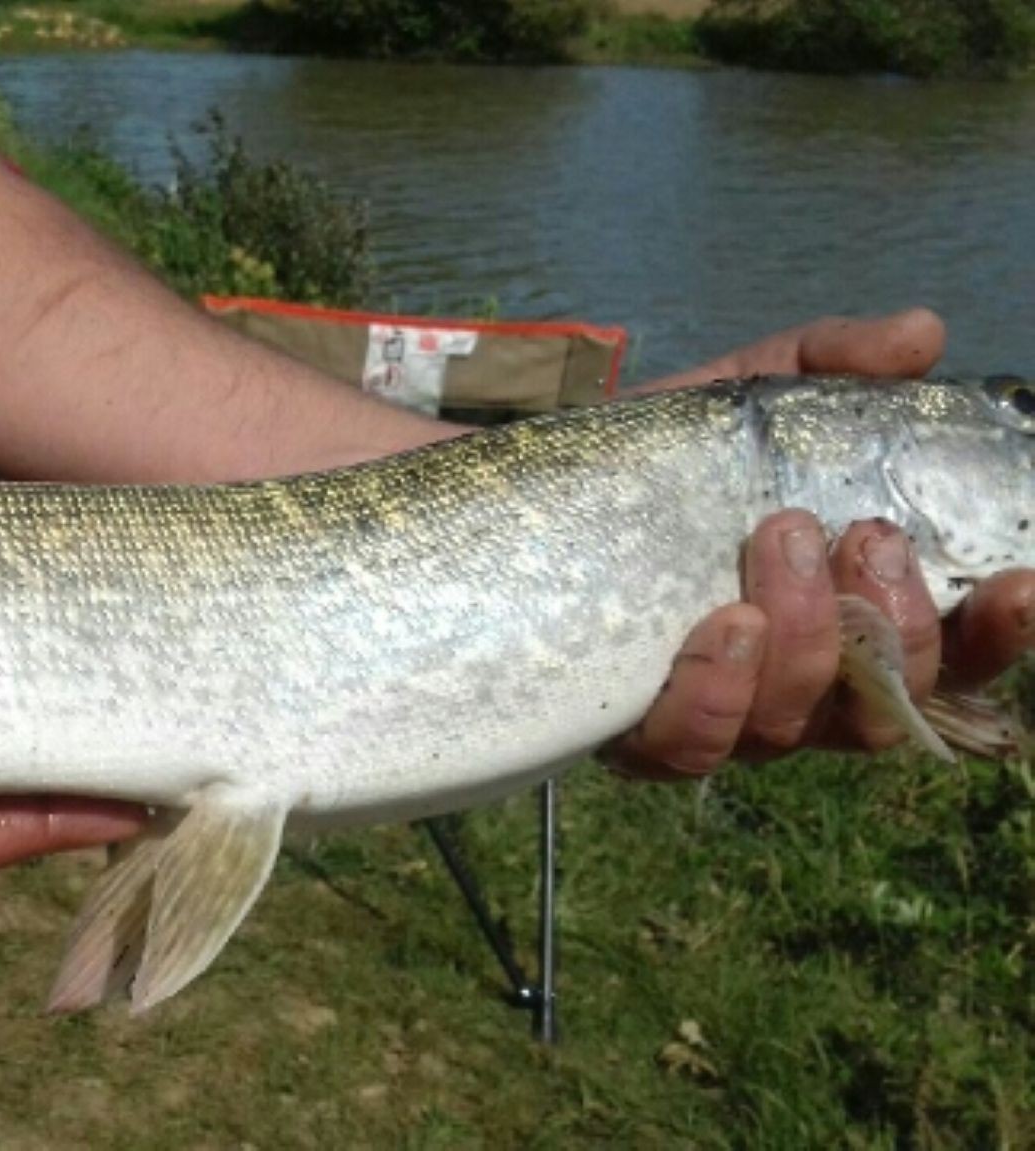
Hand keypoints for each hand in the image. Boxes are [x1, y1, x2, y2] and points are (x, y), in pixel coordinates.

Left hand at [609, 310, 1034, 777]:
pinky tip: (719, 624)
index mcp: (846, 622)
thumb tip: (921, 334)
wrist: (515, 489)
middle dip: (892, 624)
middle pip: (885, 708)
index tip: (1020, 583)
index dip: (996, 634)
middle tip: (862, 534)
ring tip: (780, 541)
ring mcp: (716, 717)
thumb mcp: (745, 395)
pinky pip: (691, 744)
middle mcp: (794, 688)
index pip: (952, 659)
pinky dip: (717, 689)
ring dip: (806, 639)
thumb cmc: (655, 457)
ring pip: (795, 728)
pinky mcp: (630, 732)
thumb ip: (832, 363)